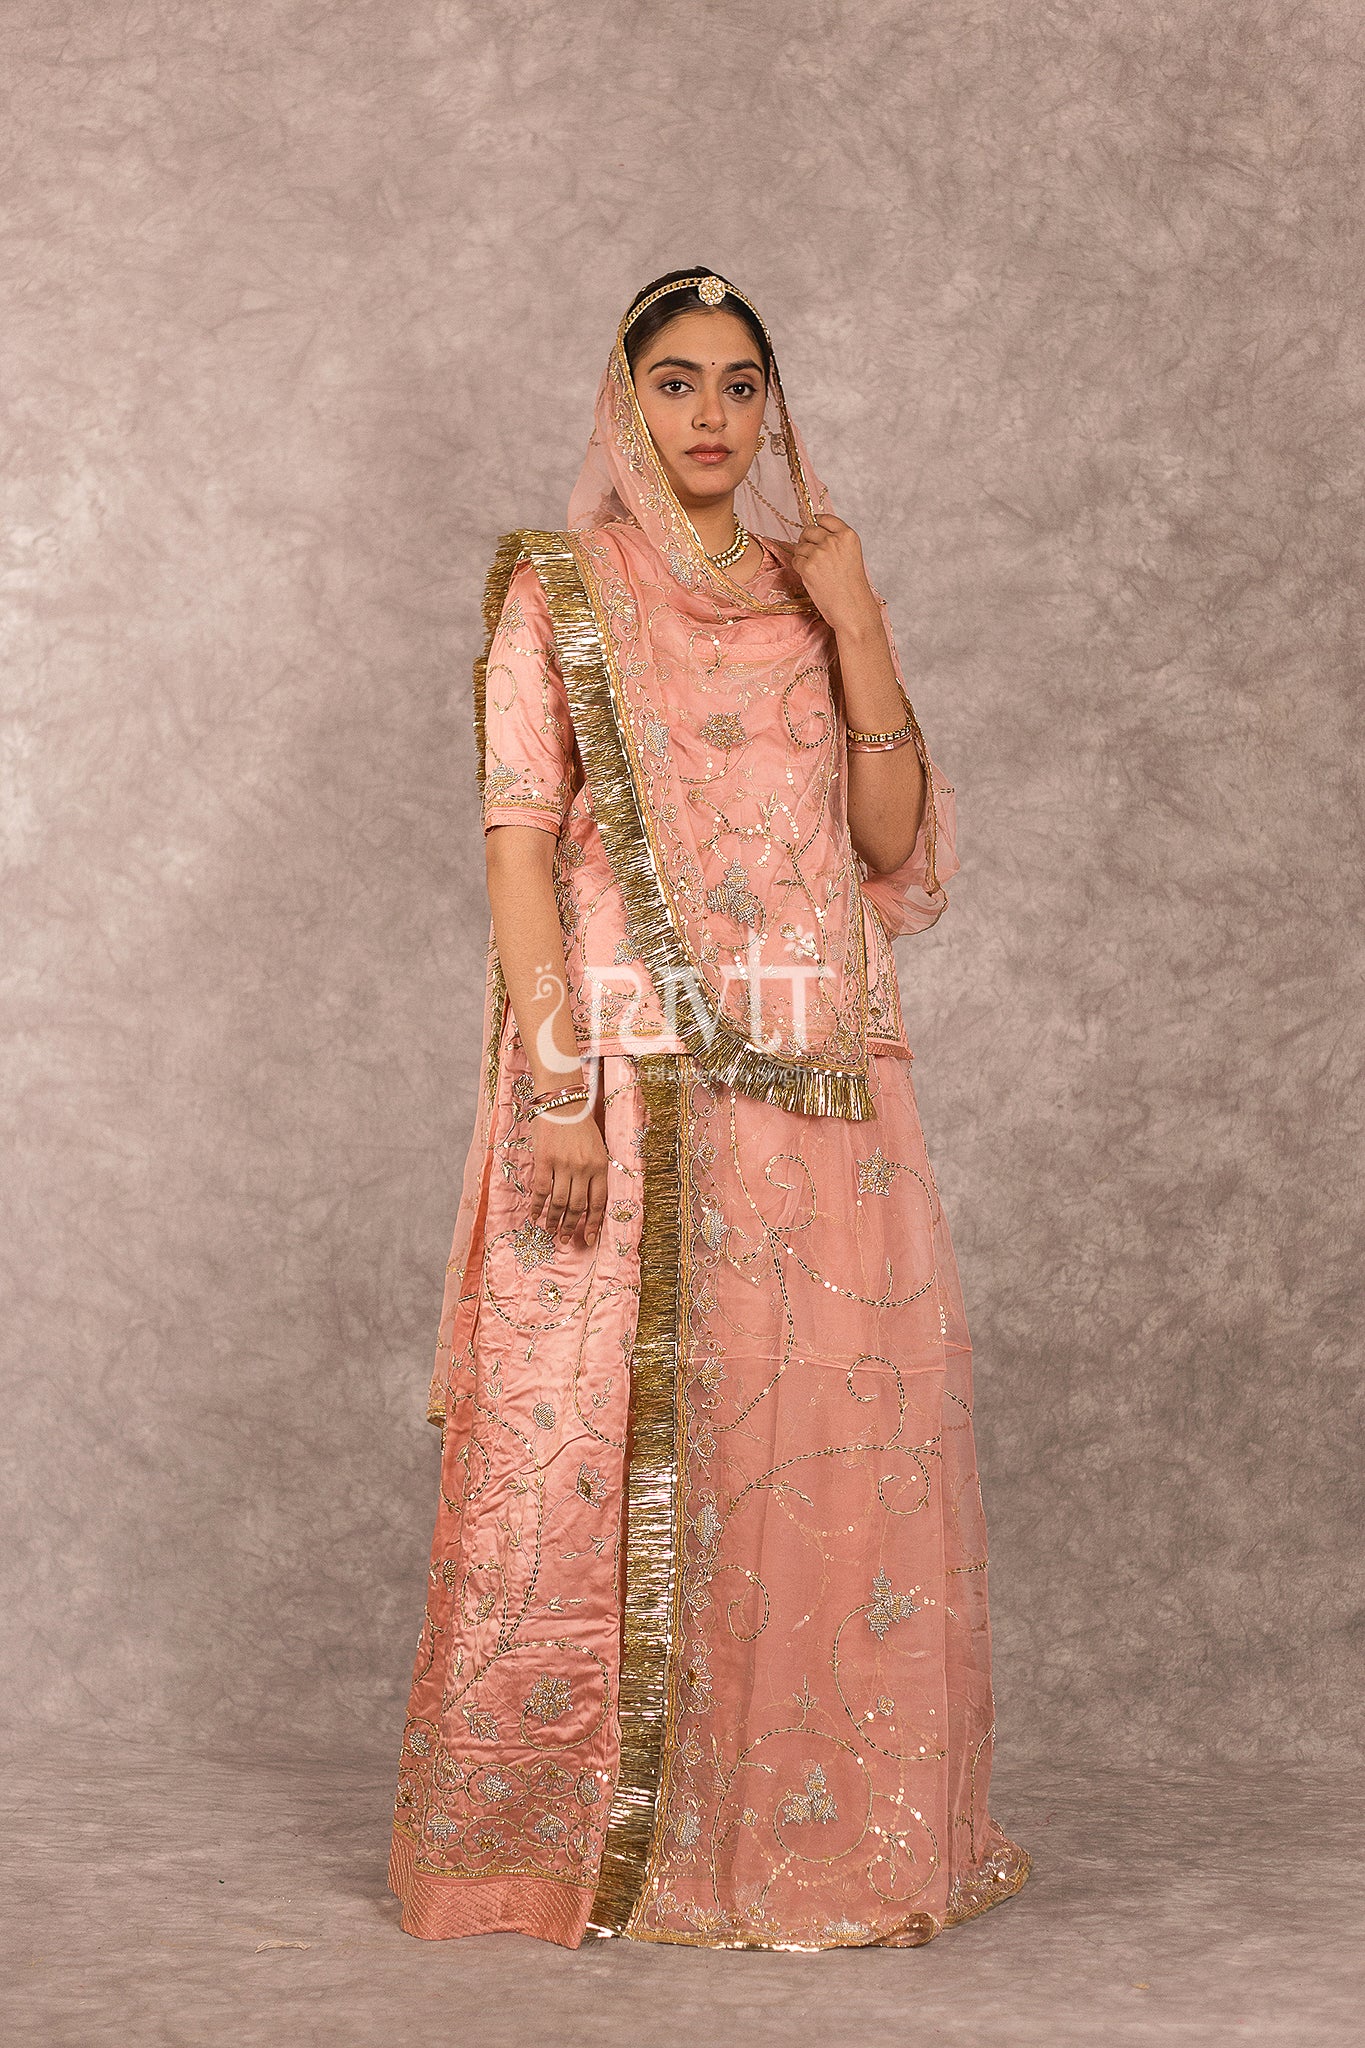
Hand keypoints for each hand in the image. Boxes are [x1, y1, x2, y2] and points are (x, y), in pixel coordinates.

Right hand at [528, 1093, 610, 1246]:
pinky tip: (533, 1215)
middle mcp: (584, 1167)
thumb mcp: (596, 1148)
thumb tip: (588, 1199)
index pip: (598, 1202)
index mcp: (600, 1165)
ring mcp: (564, 1164)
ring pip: (559, 1202)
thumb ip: (594, 1171)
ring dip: (553, 1220)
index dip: (592, 1223)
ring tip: (549, 1231)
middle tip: (564, 1240)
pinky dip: (537, 1205)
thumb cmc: (579, 1124)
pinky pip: (541, 1189)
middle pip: (577, 1206)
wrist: (562, 1100)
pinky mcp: (545, 1159)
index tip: (587, 1239)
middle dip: (571, 1226)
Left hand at [789, 515, 881, 635]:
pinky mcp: (808, 567)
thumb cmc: (853, 587)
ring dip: (803, 556)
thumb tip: (815, 533)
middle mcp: (833, 540)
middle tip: (812, 555)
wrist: (852, 609)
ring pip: (800, 546)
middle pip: (809, 530)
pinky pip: (795, 560)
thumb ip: (837, 542)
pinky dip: (799, 568)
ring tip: (816, 571)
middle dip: (807, 540)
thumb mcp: (851, 556)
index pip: (826, 519)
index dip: (817, 523)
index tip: (815, 526)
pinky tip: (811, 577)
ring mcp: (819, 553)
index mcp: (848, 535)